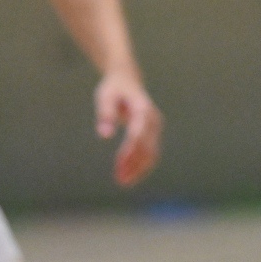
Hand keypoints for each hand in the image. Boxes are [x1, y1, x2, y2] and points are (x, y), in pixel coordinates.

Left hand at [96, 68, 162, 186]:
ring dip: (139, 168)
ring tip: (122, 181)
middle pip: (148, 146)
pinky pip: (151, 152)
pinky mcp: (153, 132)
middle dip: (134, 164)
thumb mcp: (105, 97)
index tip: (119, 166)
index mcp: (142, 109)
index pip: (138, 133)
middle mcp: (153, 118)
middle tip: (119, 180)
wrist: (127, 80)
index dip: (130, 151)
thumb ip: (105, 115)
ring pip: (152, 153)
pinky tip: (128, 174)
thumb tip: (105, 135)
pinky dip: (141, 164)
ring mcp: (155, 126)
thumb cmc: (113, 89)